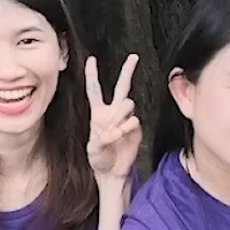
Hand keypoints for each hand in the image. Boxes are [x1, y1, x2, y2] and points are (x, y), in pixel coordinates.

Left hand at [86, 54, 140, 180]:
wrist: (112, 171)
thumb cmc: (98, 159)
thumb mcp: (92, 148)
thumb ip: (102, 137)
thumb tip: (115, 129)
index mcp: (97, 113)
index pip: (95, 90)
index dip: (93, 75)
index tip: (92, 60)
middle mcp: (113, 112)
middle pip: (121, 86)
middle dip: (128, 71)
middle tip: (133, 57)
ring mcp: (126, 119)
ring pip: (127, 103)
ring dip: (119, 116)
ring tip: (115, 131)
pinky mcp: (137, 128)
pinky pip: (134, 120)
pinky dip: (126, 128)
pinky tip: (122, 136)